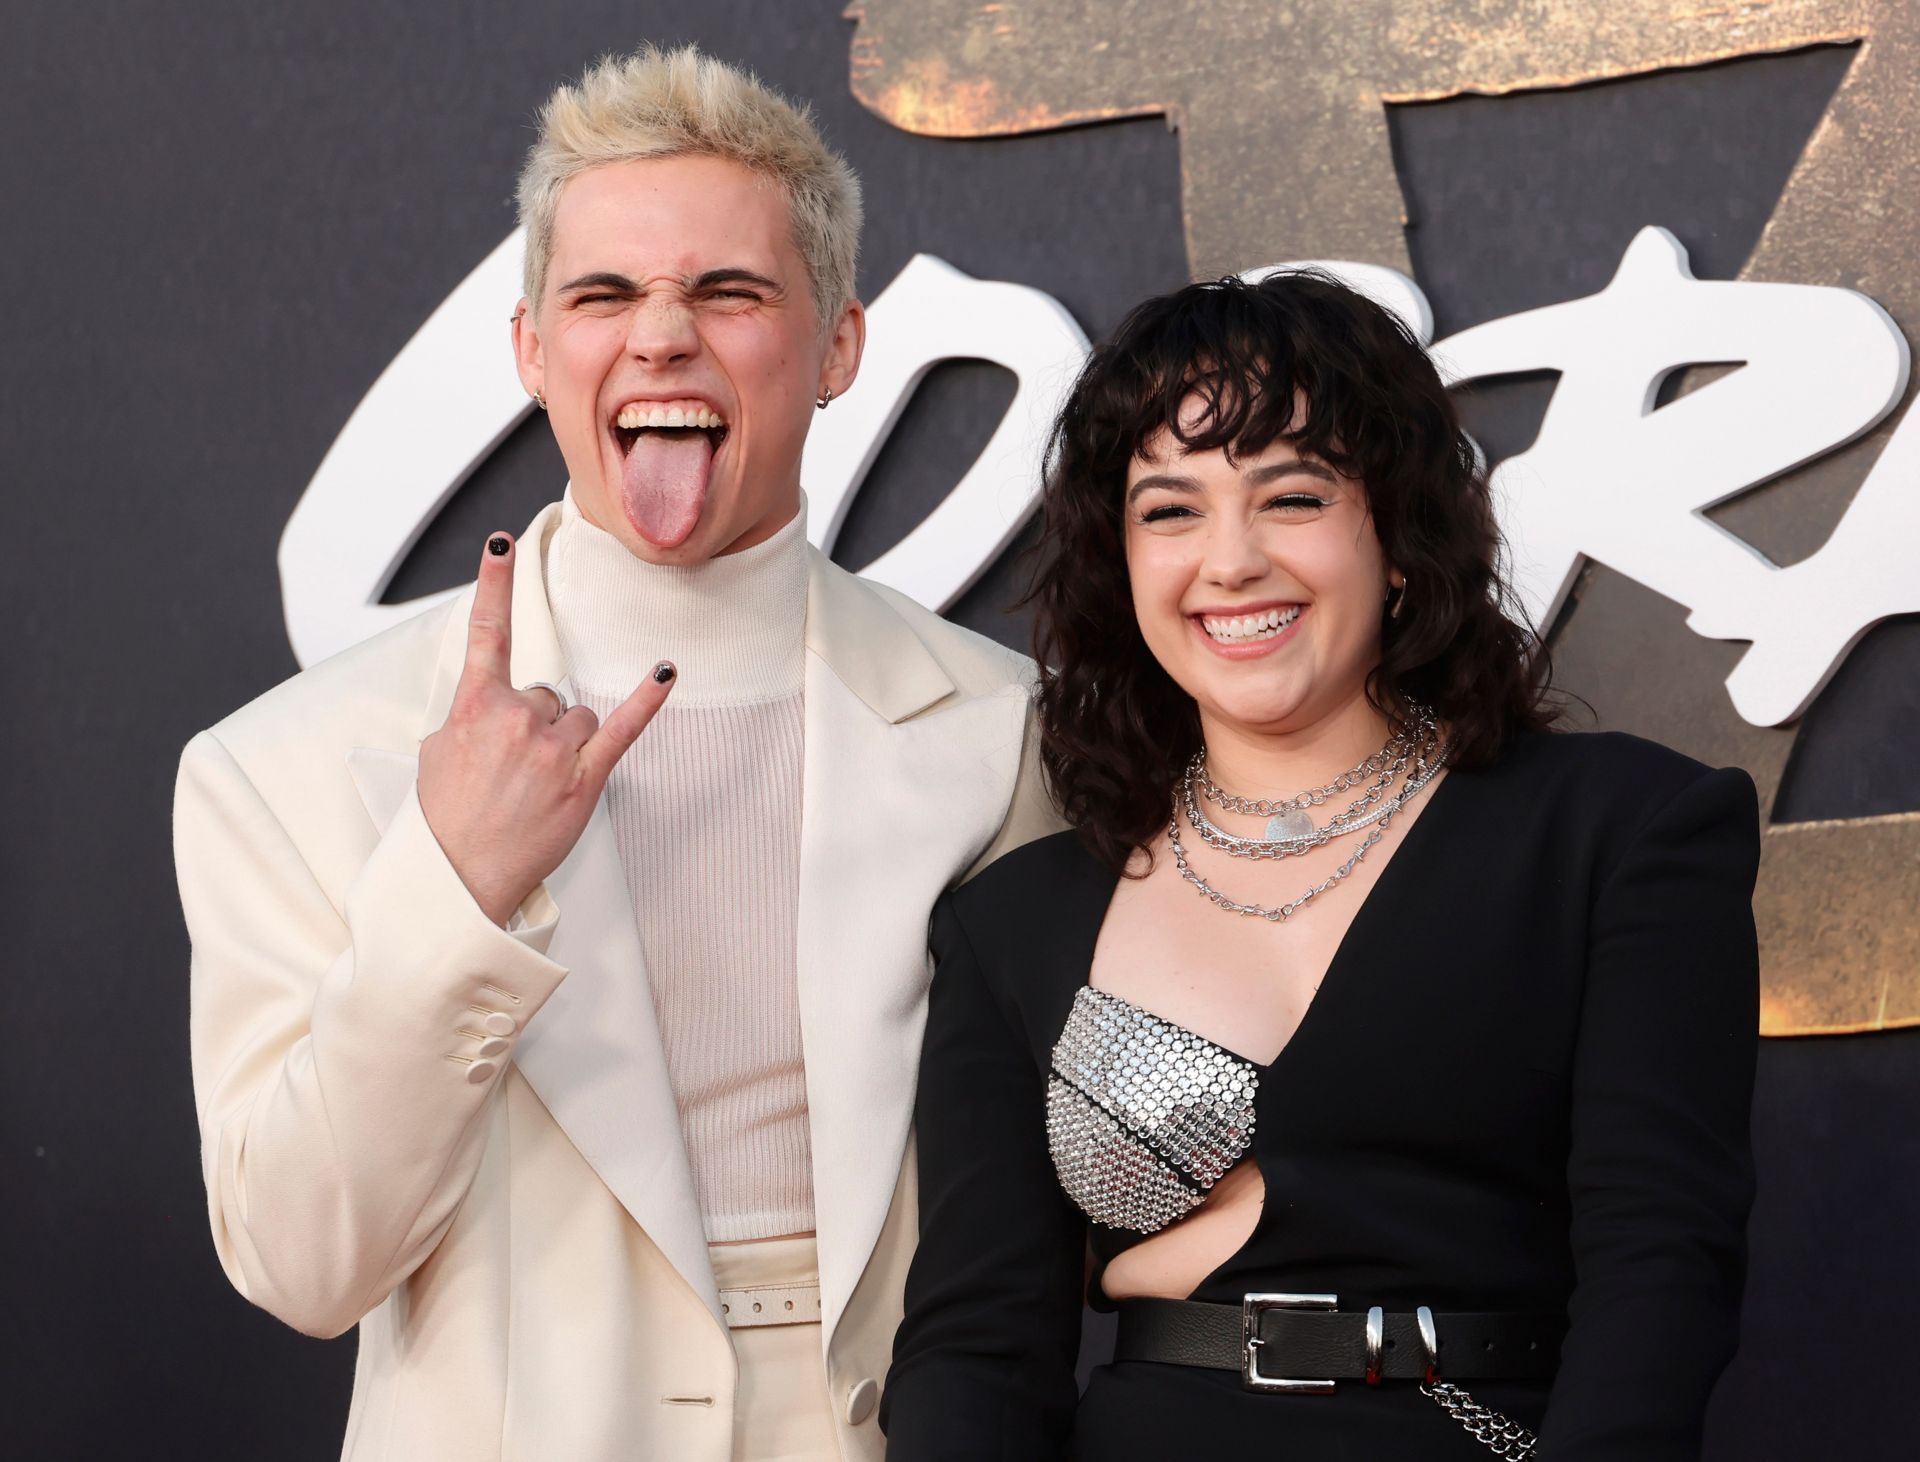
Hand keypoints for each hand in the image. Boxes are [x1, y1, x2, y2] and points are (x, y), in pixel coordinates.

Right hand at [417, 533, 673, 924]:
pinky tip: (666, 670)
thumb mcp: (438, 755)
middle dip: (533, 725)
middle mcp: (517, 719)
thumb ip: (469, 718)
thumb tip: (492, 711)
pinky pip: (623, 729)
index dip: (494, 585)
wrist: (458, 878)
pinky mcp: (585, 777)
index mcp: (474, 708)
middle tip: (511, 772)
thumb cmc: (445, 821)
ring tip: (537, 785)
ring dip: (564, 742)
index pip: (487, 634)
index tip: (501, 544)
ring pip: (577, 716)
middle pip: (545, 694)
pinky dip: (647, 700)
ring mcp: (553, 748)